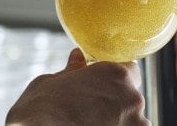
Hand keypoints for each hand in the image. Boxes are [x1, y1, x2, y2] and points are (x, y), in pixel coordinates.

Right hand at [6, 48, 148, 124]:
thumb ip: (73, 70)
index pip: (130, 72)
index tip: (102, 86)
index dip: (115, 80)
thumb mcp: (53, 82)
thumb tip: (77, 57)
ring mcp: (134, 123)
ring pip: (131, 120)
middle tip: (90, 109)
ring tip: (89, 123)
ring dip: (117, 121)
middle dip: (115, 102)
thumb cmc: (42, 108)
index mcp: (117, 74)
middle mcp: (132, 97)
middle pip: (131, 97)